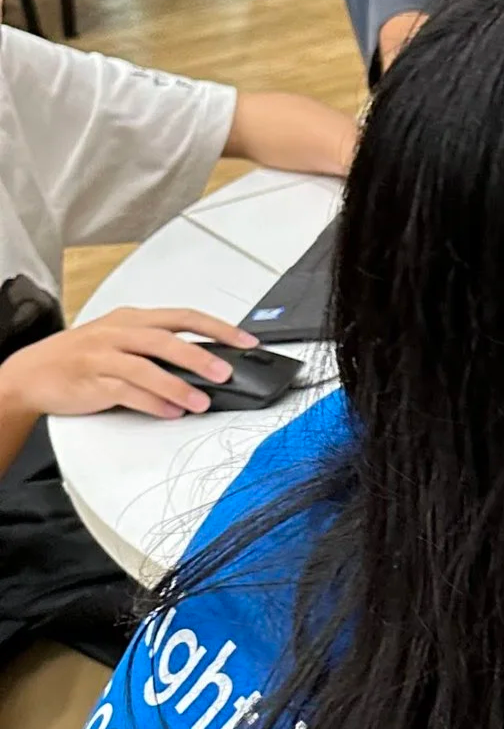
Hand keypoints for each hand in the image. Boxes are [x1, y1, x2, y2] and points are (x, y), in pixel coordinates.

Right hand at [0, 305, 257, 421]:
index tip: (247, 341)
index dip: (218, 327)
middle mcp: (118, 333)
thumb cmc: (82, 356)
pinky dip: (153, 403)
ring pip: (146, 367)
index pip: (183, 317)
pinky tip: (172, 412)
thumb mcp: (123, 340)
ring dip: (178, 385)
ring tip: (202, 402)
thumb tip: (210, 362)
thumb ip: (161, 348)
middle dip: (200, 355)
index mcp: (133, 319)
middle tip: (226, 373)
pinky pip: (126, 392)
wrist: (31, 372)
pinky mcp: (92, 381)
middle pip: (165, 340)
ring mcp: (103, 356)